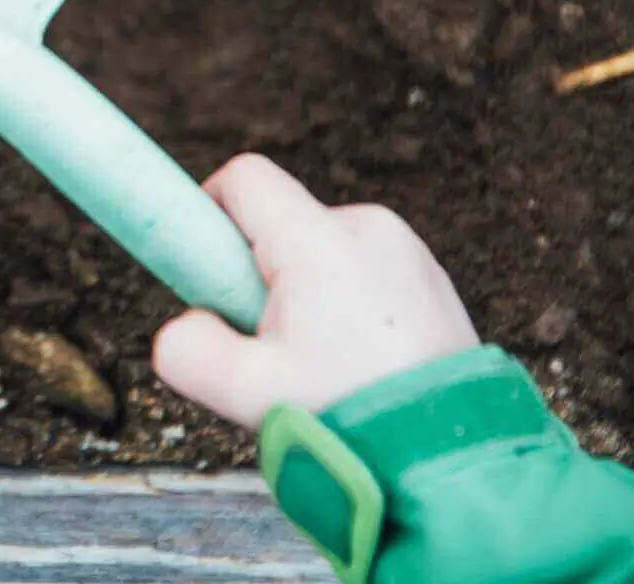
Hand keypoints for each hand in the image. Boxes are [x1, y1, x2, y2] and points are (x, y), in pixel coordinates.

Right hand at [152, 152, 480, 429]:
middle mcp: (367, 228)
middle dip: (257, 272)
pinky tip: (357, 360)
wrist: (450, 454)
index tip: (205, 267)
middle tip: (268, 341)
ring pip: (319, 248)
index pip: (243, 178)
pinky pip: (360, 268)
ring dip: (303, 291)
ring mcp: (405, 250)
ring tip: (321, 360)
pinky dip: (344, 302)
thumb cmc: (352, 419)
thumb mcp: (244, 392)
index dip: (208, 209)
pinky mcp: (429, 275)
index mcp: (320, 242)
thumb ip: (185, 349)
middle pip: (279, 220)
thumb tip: (183, 325)